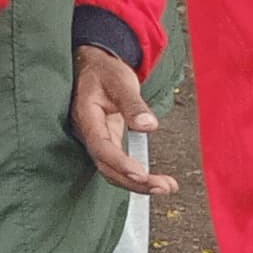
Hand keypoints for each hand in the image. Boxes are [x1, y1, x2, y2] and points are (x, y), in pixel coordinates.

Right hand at [69, 44, 173, 194]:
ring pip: (111, 170)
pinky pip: (116, 165)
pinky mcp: (106, 142)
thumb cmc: (102, 71)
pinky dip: (134, 177)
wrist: (91, 65)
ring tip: (165, 186)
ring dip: (136, 184)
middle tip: (163, 186)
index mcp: (87, 116)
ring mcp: (96, 139)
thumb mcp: (119, 81)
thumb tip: (148, 126)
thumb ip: (132, 104)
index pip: (101, 146)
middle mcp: (88, 132)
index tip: (141, 174)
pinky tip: (152, 181)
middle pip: (106, 167)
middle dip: (134, 182)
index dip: (120, 163)